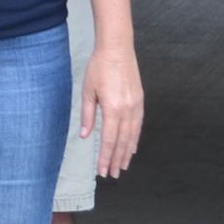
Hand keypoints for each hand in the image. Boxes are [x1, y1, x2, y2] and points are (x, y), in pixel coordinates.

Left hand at [81, 44, 143, 176]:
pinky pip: (138, 125)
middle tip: (112, 175)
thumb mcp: (88, 91)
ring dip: (126, 153)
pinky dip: (135, 139)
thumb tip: (84, 136)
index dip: (105, 157)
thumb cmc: (99, 67)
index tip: (102, 171)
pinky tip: (132, 147)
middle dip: (116, 160)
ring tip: (123, 166)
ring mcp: (135, 106)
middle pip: (121, 142)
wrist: (117, 48)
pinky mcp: (139, 101)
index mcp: (112, 109)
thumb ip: (87, 115)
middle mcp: (127, 110)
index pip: (107, 140)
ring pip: (132, 136)